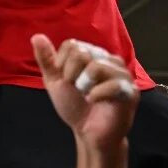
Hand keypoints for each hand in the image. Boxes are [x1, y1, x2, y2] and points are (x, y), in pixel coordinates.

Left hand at [32, 35, 138, 149]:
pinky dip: (96, 94)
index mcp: (92, 54)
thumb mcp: (54, 81)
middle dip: (71, 75)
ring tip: (86, 95)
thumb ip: (46, 60)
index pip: (72, 45)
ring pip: (97, 66)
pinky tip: (94, 101)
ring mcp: (122, 74)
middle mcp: (109, 60)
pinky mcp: (130, 91)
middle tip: (77, 89)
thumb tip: (37, 36)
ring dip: (83, 85)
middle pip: (82, 53)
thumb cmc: (74, 104)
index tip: (66, 80)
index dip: (62, 64)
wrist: (88, 131)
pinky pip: (113, 85)